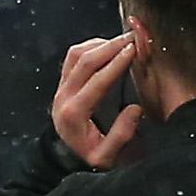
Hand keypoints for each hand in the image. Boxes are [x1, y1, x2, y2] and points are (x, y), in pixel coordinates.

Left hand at [51, 32, 143, 168]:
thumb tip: (135, 109)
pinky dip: (90, 47)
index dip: (116, 63)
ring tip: (122, 40)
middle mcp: (64, 96)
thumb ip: (120, 135)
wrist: (62, 158)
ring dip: (99, 44)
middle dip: (110, 46)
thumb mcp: (104, 157)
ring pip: (76, 54)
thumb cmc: (86, 157)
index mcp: (74, 113)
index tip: (134, 50)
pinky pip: (72, 57)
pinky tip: (108, 47)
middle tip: (132, 37)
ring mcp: (60, 88)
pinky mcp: (62, 83)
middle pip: (84, 60)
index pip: (97, 81)